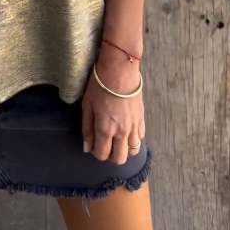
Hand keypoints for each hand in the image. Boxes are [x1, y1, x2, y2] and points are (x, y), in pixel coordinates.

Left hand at [81, 45, 144, 163]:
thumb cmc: (100, 86)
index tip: (93, 145)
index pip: (102, 155)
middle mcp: (122, 132)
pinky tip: (126, 130)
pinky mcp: (142, 119)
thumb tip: (87, 147)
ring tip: (117, 139)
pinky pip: (140, 138)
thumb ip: (87, 129)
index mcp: (105, 129)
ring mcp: (134, 126)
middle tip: (105, 145)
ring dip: (124, 149)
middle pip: (120, 159)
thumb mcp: (87, 106)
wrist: (120, 70)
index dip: (96, 153)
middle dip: (111, 156)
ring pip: (133, 151)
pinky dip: (133, 139)